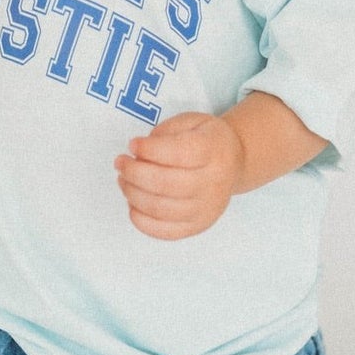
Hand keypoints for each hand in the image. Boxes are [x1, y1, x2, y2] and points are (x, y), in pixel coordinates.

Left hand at [114, 112, 244, 240]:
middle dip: (134, 172)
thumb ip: (165, 133)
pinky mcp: (198, 226)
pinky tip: (133, 203)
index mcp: (213, 150)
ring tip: (124, 180)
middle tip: (121, 162)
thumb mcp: (190, 122)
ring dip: (133, 194)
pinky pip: (165, 232)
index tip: (133, 144)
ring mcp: (207, 208)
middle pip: (166, 184)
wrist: (234, 162)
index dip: (149, 150)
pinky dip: (142, 220)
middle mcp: (214, 182)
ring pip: (161, 208)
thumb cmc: (206, 140)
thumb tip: (139, 155)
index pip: (178, 153)